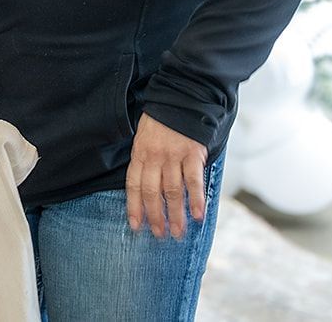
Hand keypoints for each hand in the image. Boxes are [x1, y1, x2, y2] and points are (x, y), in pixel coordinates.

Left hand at [124, 113, 208, 238]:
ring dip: (176, 215)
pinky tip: (198, 215)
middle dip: (155, 217)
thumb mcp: (144, 136)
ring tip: (179, 233)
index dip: (134, 207)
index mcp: (140, 153)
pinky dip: (196, 199)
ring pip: (172, 191)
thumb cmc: (162, 119)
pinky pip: (193, 180)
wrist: (181, 96)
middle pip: (152, 192)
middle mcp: (154, 156)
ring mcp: (173, 155)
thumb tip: (145, 187)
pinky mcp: (192, 153)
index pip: (133, 185)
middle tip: (160, 235)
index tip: (136, 227)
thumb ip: (145, 159)